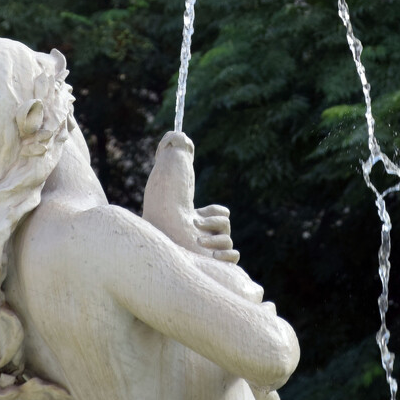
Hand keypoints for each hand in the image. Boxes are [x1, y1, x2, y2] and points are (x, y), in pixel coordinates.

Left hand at [142, 131, 239, 263]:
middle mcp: (199, 235)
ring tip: (194, 234)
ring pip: (227, 236)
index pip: (218, 215)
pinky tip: (209, 251)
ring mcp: (205, 248)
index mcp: (193, 219)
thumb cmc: (167, 193)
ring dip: (213, 233)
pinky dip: (225, 253)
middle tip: (194, 223)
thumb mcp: (171, 163)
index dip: (211, 212)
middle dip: (212, 221)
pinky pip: (233, 255)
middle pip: (223, 224)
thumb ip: (175, 146)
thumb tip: (179, 135)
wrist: (165, 222)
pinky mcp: (210, 263)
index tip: (197, 214)